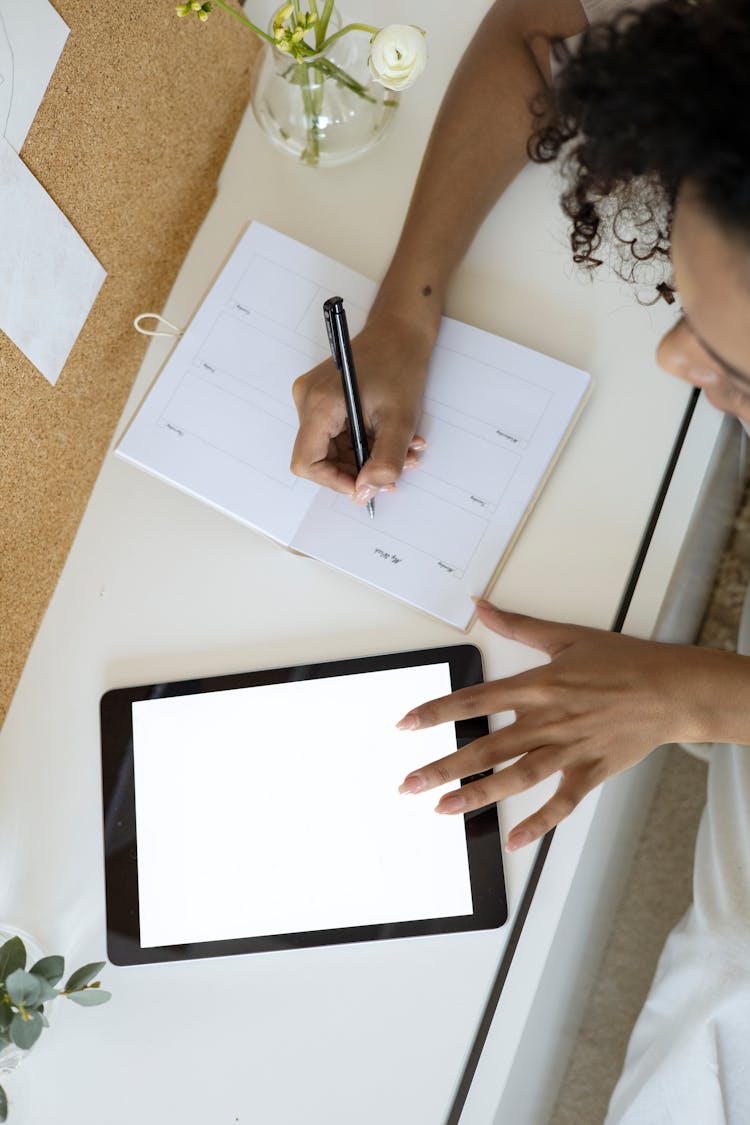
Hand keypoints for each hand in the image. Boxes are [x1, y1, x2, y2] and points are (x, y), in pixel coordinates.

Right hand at [290, 311, 433, 502]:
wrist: (400, 330)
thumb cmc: (399, 364)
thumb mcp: (400, 420)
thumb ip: (385, 461)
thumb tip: (366, 492)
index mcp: (320, 404)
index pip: (307, 462)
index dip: (334, 481)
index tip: (364, 486)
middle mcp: (307, 401)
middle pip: (321, 457)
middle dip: (359, 470)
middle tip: (397, 471)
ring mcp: (313, 399)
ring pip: (332, 449)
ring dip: (367, 458)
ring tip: (403, 451)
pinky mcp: (323, 399)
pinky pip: (337, 434)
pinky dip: (364, 443)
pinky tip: (389, 437)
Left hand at [396, 599, 711, 850]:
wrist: (671, 689)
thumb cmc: (623, 661)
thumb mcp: (564, 635)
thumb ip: (516, 625)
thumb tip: (482, 605)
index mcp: (537, 686)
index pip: (474, 700)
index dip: (436, 713)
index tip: (406, 725)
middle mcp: (547, 720)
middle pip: (486, 748)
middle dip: (443, 768)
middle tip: (409, 783)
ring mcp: (568, 749)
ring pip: (515, 777)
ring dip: (478, 796)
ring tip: (444, 809)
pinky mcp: (590, 771)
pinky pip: (561, 803)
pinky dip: (538, 823)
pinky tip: (514, 839)